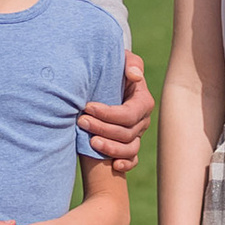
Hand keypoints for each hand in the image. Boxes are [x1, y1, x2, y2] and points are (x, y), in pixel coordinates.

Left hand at [80, 45, 155, 172]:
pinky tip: (113, 164)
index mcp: (142, 101)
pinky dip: (125, 164)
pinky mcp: (130, 145)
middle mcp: (142, 120)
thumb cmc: (113, 69)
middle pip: (127, 133)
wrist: (104, 82)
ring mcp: (137, 135)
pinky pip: (133, 160)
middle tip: (81, 122)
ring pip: (130, 149)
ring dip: (111, 148)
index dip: (109, 113)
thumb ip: (130, 63)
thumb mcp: (122, 60)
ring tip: (90, 142)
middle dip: (103, 128)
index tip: (87, 107)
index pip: (129, 114)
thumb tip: (134, 76)